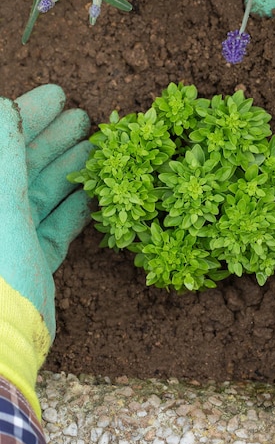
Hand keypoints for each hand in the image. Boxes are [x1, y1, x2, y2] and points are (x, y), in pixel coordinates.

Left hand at [0, 84, 91, 416]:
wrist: (2, 349)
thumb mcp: (1, 207)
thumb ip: (5, 155)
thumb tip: (6, 107)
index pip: (2, 143)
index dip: (27, 116)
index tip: (57, 94)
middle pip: (20, 165)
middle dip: (51, 138)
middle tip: (82, 115)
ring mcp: (9, 239)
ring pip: (40, 194)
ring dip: (69, 169)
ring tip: (96, 146)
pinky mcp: (31, 262)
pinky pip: (54, 227)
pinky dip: (75, 208)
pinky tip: (95, 191)